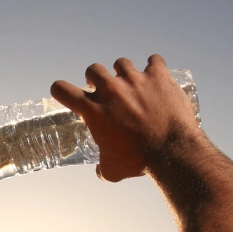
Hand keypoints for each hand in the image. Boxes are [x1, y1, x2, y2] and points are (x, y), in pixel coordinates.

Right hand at [50, 55, 202, 181]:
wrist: (172, 151)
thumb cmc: (138, 160)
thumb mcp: (113, 169)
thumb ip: (103, 167)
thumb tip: (101, 170)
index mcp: (93, 109)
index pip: (62, 90)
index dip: (61, 90)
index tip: (66, 93)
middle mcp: (110, 89)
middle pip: (93, 69)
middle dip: (96, 78)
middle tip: (105, 90)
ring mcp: (134, 79)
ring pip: (121, 63)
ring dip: (124, 73)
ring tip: (133, 84)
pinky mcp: (158, 76)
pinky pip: (154, 60)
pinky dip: (155, 67)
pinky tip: (157, 77)